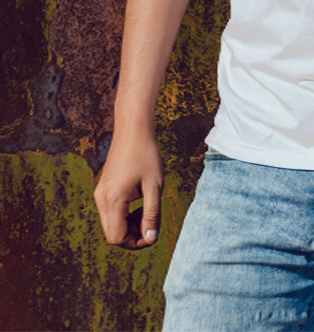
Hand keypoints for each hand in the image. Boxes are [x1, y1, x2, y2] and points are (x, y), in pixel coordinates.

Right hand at [93, 130, 163, 249]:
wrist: (132, 131)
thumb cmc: (146, 156)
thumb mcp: (154, 186)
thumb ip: (152, 214)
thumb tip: (150, 238)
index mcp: (113, 200)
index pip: (117, 238)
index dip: (136, 242)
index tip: (152, 231)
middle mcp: (101, 200)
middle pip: (112, 235)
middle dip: (132, 235)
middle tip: (151, 220)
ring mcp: (99, 195)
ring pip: (111, 224)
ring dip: (128, 225)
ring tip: (146, 209)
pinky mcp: (102, 190)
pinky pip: (110, 213)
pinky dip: (123, 215)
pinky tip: (138, 202)